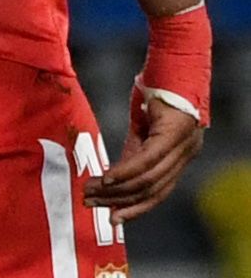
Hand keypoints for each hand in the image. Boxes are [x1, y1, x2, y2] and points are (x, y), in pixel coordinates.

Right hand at [90, 87, 205, 221]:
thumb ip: (137, 147)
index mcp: (181, 154)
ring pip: (150, 180)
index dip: (136, 207)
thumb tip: (119, 174)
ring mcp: (183, 145)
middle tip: (92, 205)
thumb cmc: (158, 88)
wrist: (174, 59)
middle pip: (153, 190)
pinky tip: (107, 178)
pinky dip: (125, 172)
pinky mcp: (173, 134)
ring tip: (92, 193)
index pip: (159, 191)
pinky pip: (147, 160)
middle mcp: (186, 154)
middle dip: (120, 202)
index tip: (112, 217)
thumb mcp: (144, 123)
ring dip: (118, 190)